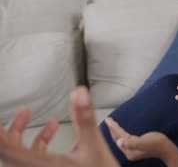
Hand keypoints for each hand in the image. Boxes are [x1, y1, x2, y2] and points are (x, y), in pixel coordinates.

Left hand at [0, 86, 118, 166]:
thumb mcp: (94, 146)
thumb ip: (85, 119)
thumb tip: (80, 93)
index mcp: (40, 166)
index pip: (6, 149)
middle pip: (7, 152)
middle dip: (6, 130)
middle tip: (14, 112)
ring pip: (19, 154)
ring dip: (18, 133)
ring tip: (26, 111)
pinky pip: (33, 156)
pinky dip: (38, 140)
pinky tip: (52, 127)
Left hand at [105, 117, 170, 160]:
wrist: (166, 148)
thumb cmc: (157, 143)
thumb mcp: (144, 142)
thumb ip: (131, 143)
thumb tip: (119, 142)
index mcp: (129, 151)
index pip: (119, 137)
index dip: (113, 128)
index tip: (108, 119)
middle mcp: (129, 152)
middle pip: (118, 138)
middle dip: (112, 129)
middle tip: (108, 119)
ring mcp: (133, 150)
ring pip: (121, 138)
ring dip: (116, 130)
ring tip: (112, 123)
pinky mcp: (137, 147)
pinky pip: (126, 138)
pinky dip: (122, 133)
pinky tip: (121, 130)